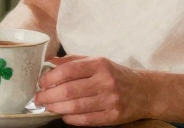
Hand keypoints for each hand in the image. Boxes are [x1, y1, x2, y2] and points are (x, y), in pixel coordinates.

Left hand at [36, 55, 150, 125]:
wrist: (144, 92)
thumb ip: (72, 61)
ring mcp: (111, 100)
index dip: (50, 77)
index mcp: (99, 64)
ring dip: (57, 108)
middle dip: (49, 96)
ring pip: (76, 107)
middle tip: (39, 98)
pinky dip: (71, 119)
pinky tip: (64, 115)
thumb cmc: (114, 75)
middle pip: (69, 91)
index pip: (68, 70)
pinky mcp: (114, 116)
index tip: (40, 82)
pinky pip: (87, 120)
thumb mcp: (96, 62)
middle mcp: (105, 81)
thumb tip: (47, 62)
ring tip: (48, 107)